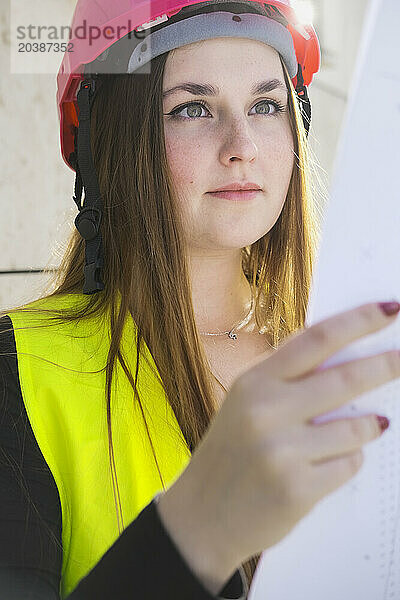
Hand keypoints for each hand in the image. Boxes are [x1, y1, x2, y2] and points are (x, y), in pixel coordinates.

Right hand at [156, 301, 399, 592]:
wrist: (201, 517)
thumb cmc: (229, 453)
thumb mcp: (245, 403)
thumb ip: (287, 379)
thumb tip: (346, 356)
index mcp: (253, 382)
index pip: (316, 339)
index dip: (358, 320)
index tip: (391, 309)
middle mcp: (265, 411)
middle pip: (345, 378)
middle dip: (385, 365)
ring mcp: (281, 451)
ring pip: (356, 428)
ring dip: (368, 426)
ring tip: (368, 425)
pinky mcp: (298, 489)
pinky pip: (349, 464)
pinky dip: (350, 460)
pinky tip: (330, 463)